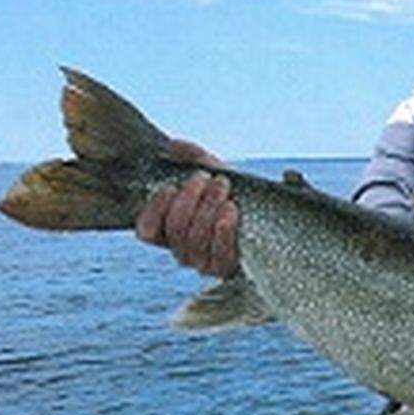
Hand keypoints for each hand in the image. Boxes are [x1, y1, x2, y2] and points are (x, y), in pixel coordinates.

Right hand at [135, 139, 239, 277]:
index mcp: (170, 231)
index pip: (146, 230)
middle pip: (175, 229)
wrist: (267, 220)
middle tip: (205, 178)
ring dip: (207, 208)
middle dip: (189, 199)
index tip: (171, 187)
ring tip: (222, 187)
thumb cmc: (232, 197)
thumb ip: (193, 159)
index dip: (155, 208)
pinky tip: (230, 210)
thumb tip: (174, 145)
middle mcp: (182, 251)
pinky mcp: (225, 268)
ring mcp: (203, 263)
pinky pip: (219, 252)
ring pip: (195, 240)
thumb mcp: (213, 175)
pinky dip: (223, 229)